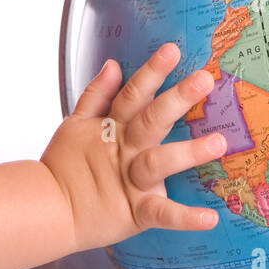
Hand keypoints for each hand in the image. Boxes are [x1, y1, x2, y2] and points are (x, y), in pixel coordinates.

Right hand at [41, 43, 226, 252]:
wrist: (48, 210)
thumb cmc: (65, 166)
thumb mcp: (75, 124)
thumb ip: (96, 94)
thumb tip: (113, 64)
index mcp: (112, 129)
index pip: (133, 94)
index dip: (152, 72)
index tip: (172, 50)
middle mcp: (124, 151)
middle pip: (151, 120)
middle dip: (177, 98)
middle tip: (204, 79)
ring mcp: (130, 181)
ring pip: (160, 162)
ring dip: (189, 152)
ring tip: (219, 142)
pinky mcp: (135, 211)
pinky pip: (162, 214)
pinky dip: (185, 218)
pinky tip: (210, 217)